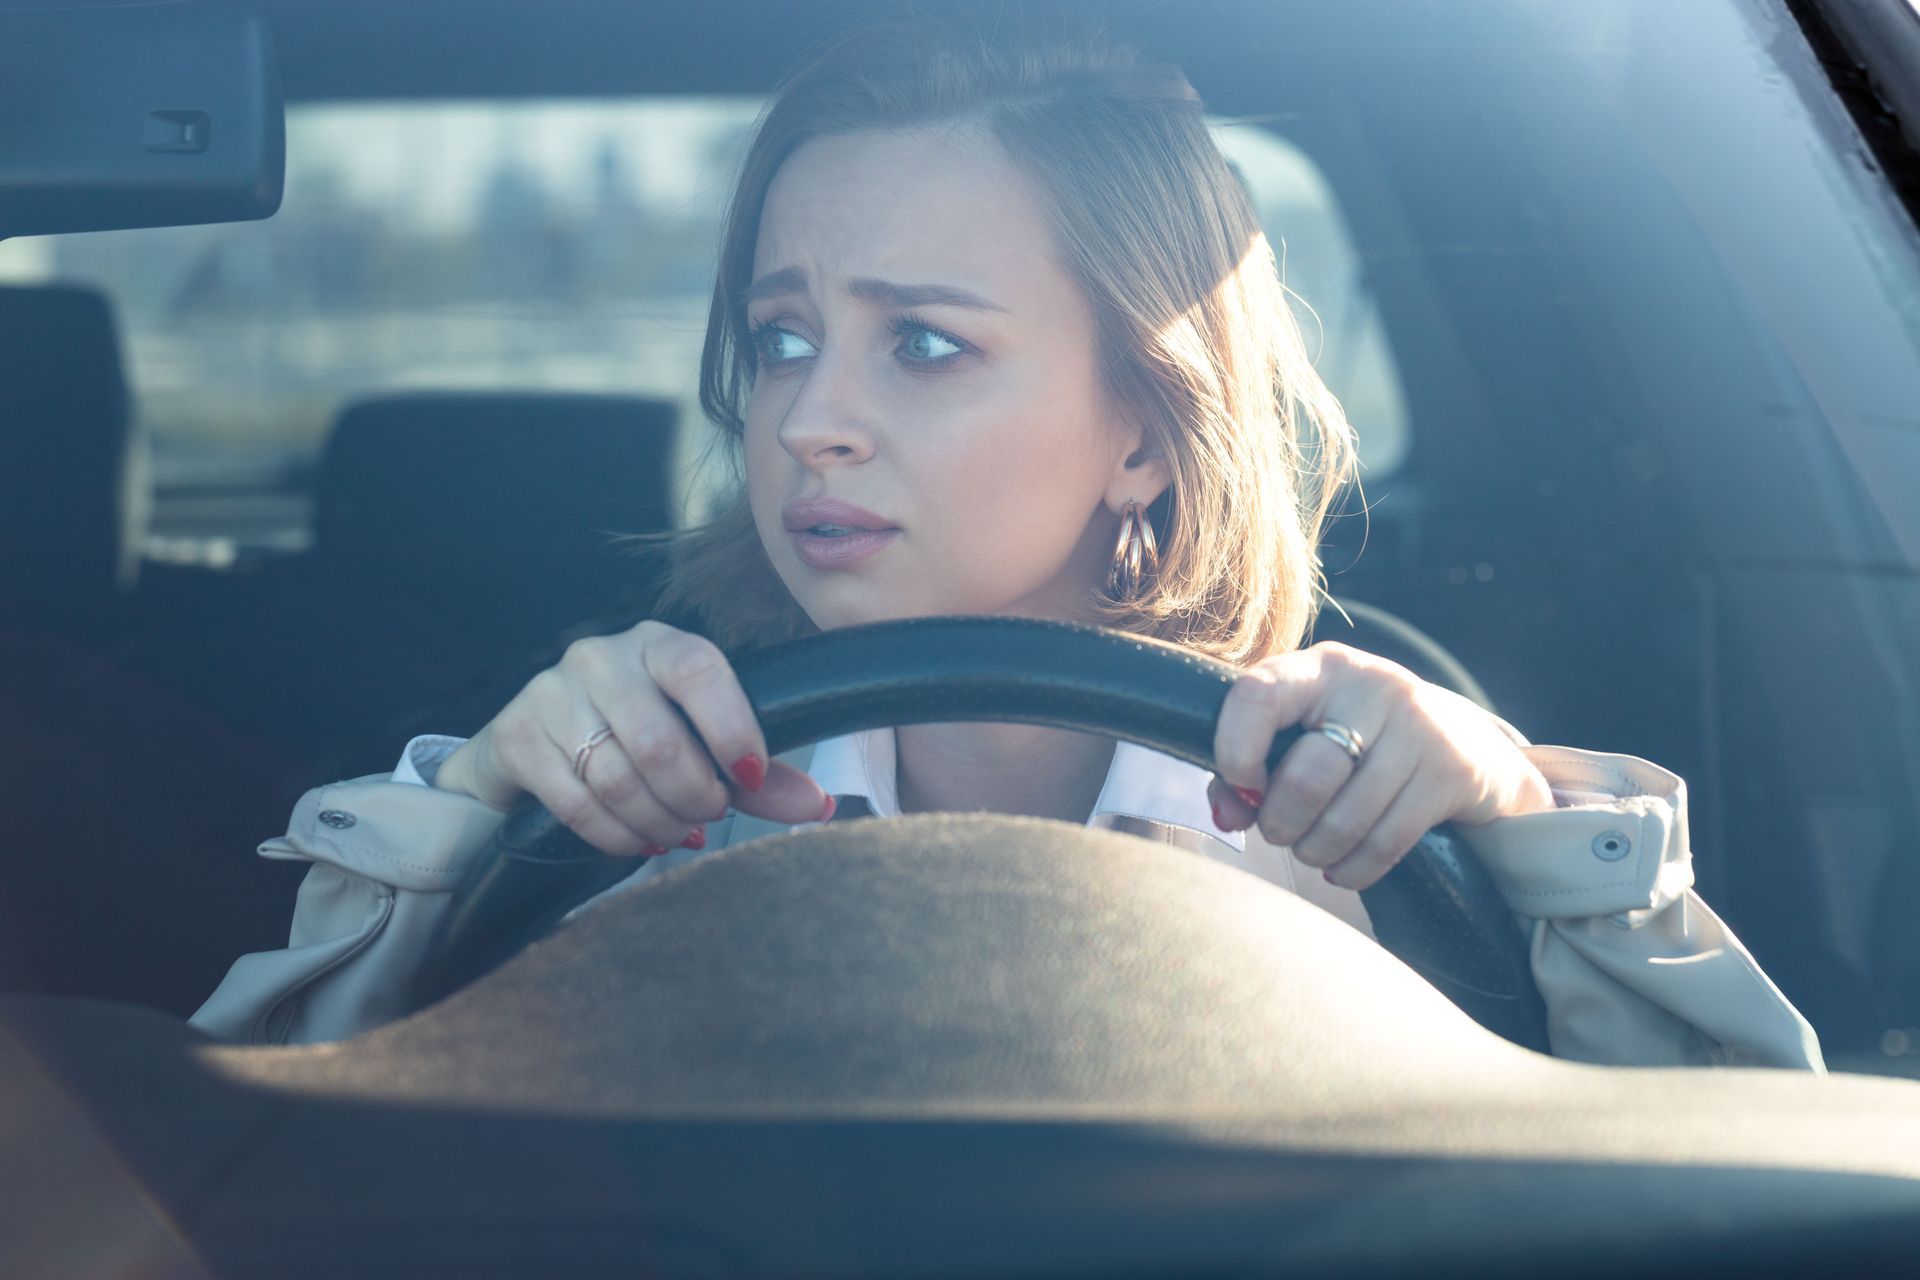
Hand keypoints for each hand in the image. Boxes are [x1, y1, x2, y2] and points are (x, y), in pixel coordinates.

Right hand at [433, 621, 833, 855]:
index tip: (750, 773)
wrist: (530, 747)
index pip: (699, 668)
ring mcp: (550, 693)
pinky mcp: (517, 737)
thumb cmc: (635, 739)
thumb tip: (818, 807)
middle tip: (707, 816)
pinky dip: (618, 835)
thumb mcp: (699, 745)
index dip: (731, 726)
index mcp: (656, 643)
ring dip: (659, 820)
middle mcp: (599, 656)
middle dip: (694, 795)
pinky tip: (639, 839)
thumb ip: (757, 776)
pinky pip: (578, 802)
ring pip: (617, 776)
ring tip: (677, 830)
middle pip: (658, 739)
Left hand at [1207, 642, 1554, 889]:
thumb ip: (1245, 770)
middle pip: (1308, 776)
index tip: (1243, 786)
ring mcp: (1418, 728)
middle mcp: (1372, 687)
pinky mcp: (1450, 773)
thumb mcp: (1303, 733)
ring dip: (1314, 851)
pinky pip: (1385, 843)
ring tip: (1311, 849)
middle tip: (1279, 831)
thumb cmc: (1357, 740)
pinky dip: (1352, 869)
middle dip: (1280, 822)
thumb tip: (1226, 816)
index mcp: (1321, 669)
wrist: (1467, 741)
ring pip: (1346, 819)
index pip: (1258, 695)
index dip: (1235, 750)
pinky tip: (1342, 868)